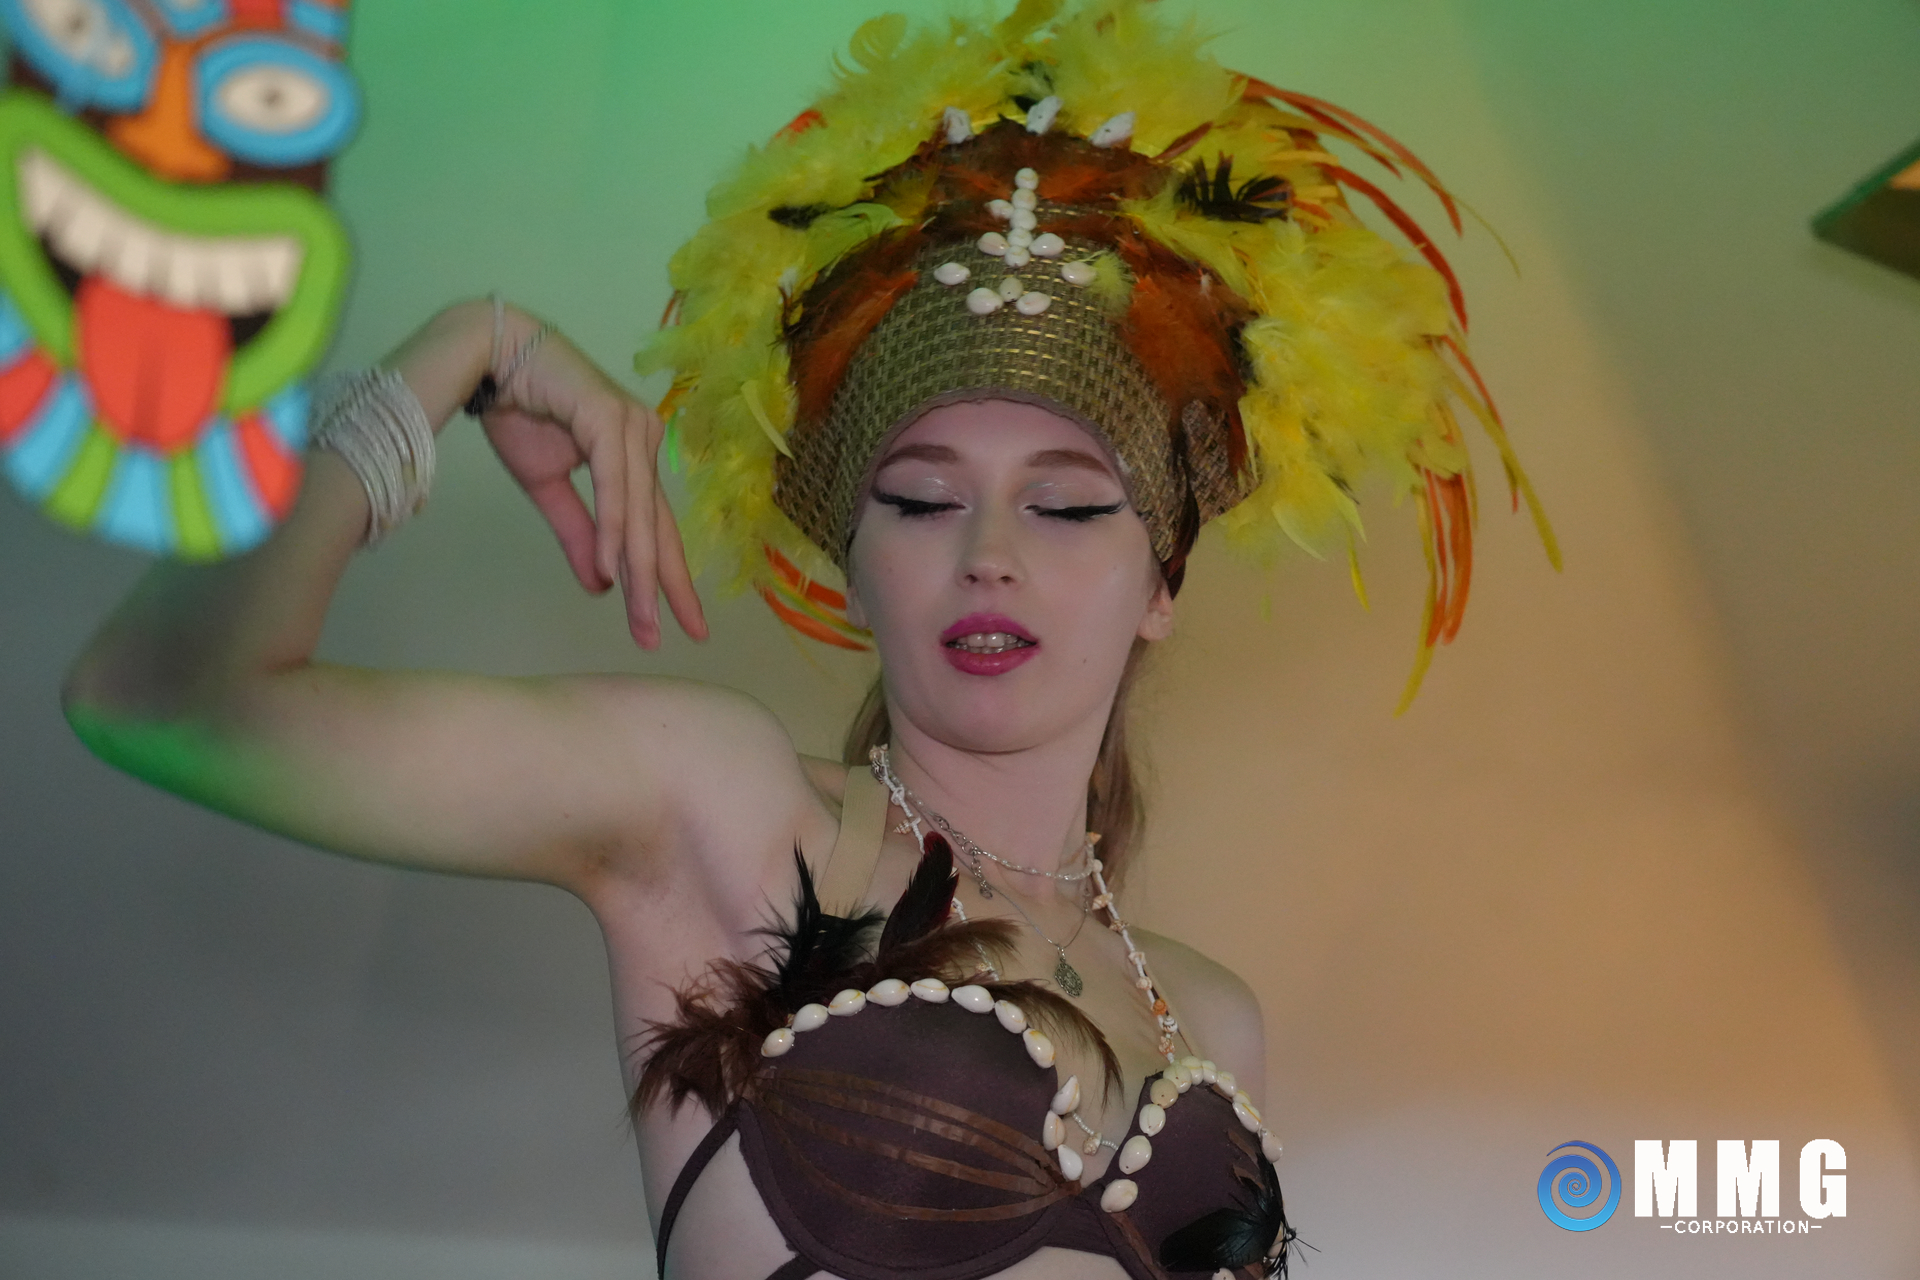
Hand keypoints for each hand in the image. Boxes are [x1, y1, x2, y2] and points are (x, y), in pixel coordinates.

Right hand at [477, 316, 706, 648]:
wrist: (488, 358)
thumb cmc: (520, 410)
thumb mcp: (549, 488)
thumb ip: (580, 534)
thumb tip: (602, 585)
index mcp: (635, 457)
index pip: (654, 529)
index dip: (664, 580)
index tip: (675, 628)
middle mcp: (644, 440)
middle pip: (657, 527)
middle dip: (665, 587)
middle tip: (675, 637)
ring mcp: (632, 427)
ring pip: (639, 513)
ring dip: (640, 570)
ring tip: (642, 618)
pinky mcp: (610, 418)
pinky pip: (615, 485)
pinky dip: (615, 529)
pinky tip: (617, 568)